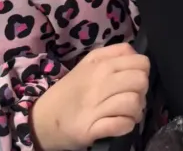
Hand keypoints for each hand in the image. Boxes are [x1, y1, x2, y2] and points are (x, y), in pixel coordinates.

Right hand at [30, 43, 149, 150]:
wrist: (40, 120)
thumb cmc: (71, 91)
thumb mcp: (90, 63)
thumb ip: (115, 53)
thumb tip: (137, 55)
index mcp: (101, 64)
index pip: (142, 62)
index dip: (142, 72)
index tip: (132, 81)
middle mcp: (98, 82)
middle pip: (141, 81)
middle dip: (141, 92)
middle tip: (130, 98)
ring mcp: (93, 106)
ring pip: (134, 103)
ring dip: (135, 112)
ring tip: (126, 114)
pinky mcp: (89, 129)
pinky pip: (122, 124)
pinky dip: (126, 126)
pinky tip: (120, 124)